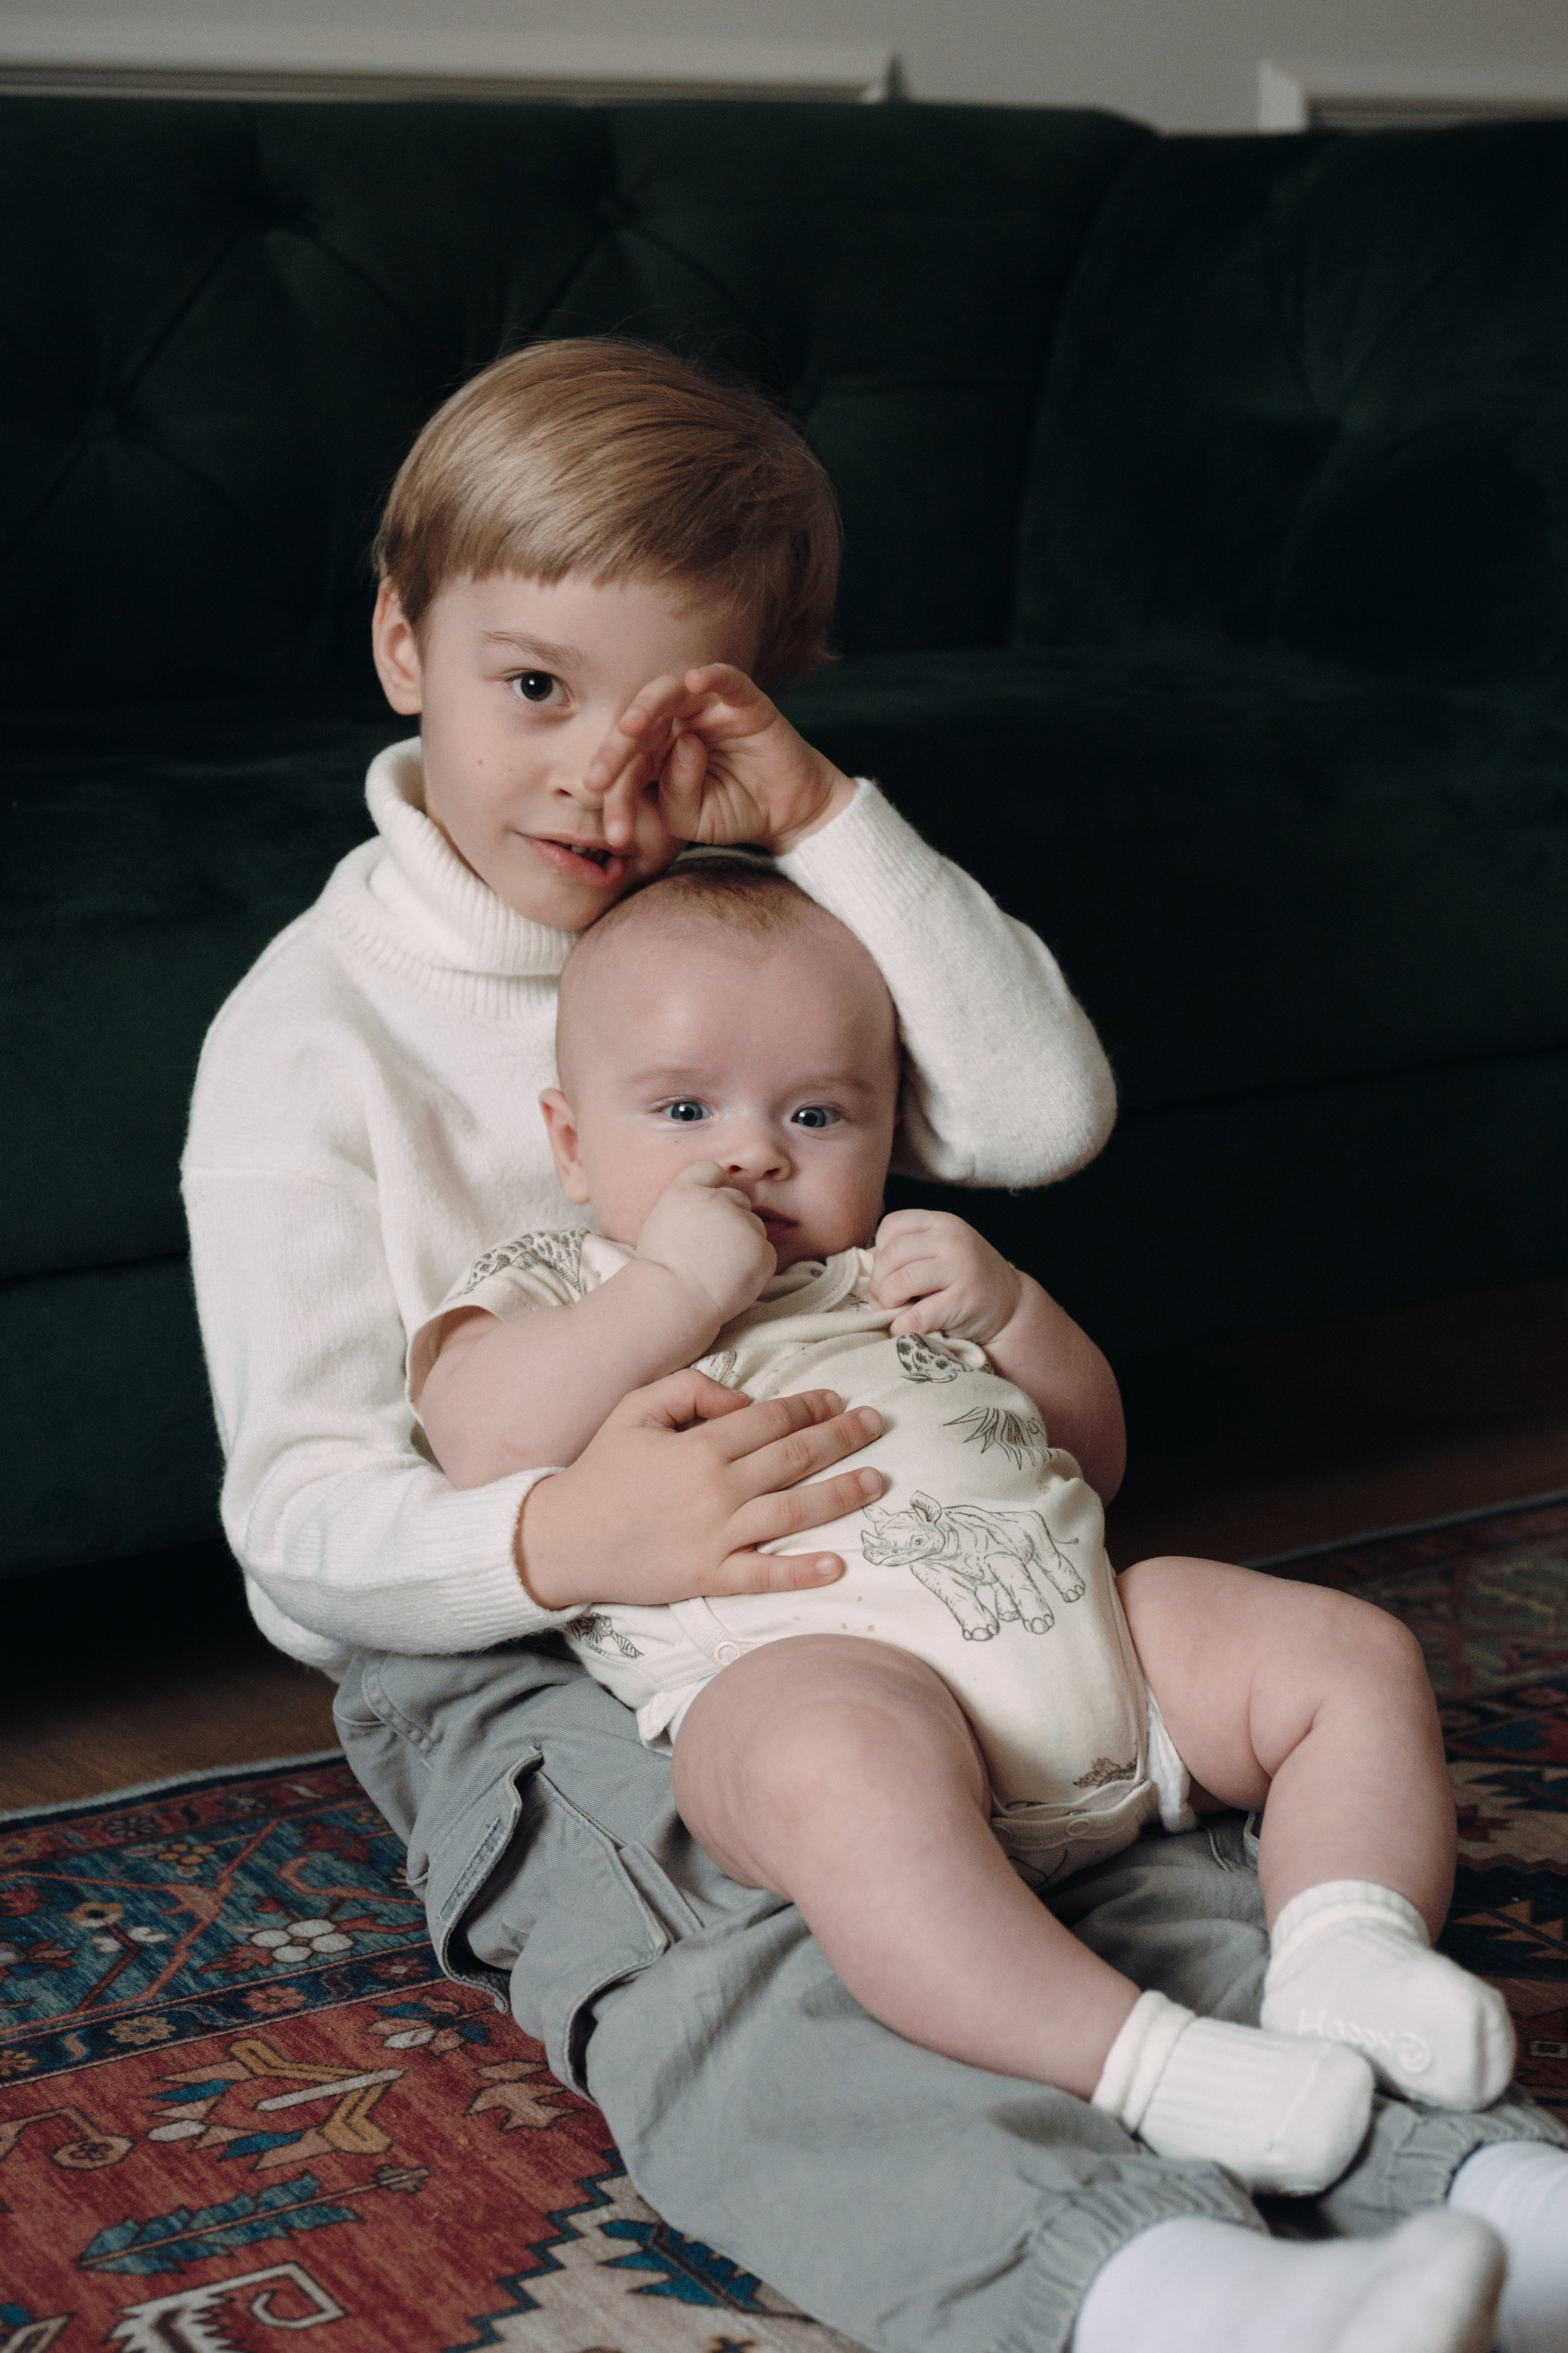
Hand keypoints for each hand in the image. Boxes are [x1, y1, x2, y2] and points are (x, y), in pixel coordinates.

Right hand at [517, 1371, 883, 1608]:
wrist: (560, 1538)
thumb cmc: (601, 1470)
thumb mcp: (635, 1408)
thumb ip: (690, 1390)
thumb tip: (743, 1401)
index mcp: (699, 1446)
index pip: (771, 1420)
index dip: (810, 1407)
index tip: (838, 1402)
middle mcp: (715, 1489)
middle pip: (794, 1458)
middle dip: (841, 1438)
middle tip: (877, 1425)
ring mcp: (715, 1536)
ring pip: (793, 1512)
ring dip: (841, 1495)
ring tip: (877, 1481)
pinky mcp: (708, 1577)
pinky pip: (764, 1576)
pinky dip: (802, 1573)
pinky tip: (838, 1566)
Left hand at [582, 663, 855, 853]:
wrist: (786, 811)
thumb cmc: (734, 810)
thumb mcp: (691, 817)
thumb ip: (674, 792)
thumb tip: (682, 744)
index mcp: (656, 751)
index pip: (627, 764)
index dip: (617, 796)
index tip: (615, 835)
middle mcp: (676, 722)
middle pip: (637, 725)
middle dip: (614, 752)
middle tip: (597, 781)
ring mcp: (708, 707)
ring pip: (668, 694)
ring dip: (646, 708)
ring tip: (630, 727)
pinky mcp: (744, 701)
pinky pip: (726, 679)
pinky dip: (711, 675)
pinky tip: (696, 680)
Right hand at [636, 1161, 774, 1327]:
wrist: (671, 1303)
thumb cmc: (660, 1271)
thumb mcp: (663, 1223)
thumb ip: (690, 1205)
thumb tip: (711, 1204)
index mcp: (686, 1190)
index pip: (712, 1170)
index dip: (714, 1188)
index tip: (709, 1211)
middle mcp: (716, 1200)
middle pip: (738, 1199)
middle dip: (731, 1221)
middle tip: (713, 1251)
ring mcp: (741, 1222)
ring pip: (754, 1227)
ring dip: (745, 1245)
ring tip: (719, 1269)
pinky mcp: (760, 1248)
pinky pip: (766, 1253)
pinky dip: (756, 1267)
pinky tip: (732, 1280)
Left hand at [869, 1210, 1023, 1344]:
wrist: (1010, 1306)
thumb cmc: (964, 1279)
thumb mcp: (941, 1252)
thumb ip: (910, 1250)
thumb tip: (868, 1261)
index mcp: (942, 1223)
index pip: (892, 1225)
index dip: (880, 1250)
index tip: (888, 1272)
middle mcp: (952, 1239)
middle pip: (891, 1255)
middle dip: (878, 1282)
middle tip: (882, 1300)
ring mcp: (960, 1268)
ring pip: (900, 1282)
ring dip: (887, 1303)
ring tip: (893, 1312)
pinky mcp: (964, 1301)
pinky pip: (916, 1316)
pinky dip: (900, 1327)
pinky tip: (903, 1329)